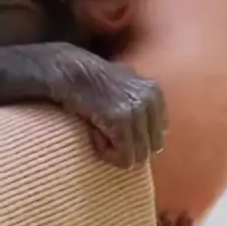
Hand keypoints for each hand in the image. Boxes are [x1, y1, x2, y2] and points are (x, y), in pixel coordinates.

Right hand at [50, 46, 165, 167]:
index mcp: (155, 93)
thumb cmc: (90, 80)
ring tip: (97, 131)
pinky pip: (123, 156)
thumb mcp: (123, 85)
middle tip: (104, 133)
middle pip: (152, 148)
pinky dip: (106, 152)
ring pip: (138, 155)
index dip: (135, 139)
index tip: (113, 128)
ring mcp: (136, 109)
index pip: (159, 135)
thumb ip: (139, 105)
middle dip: (128, 147)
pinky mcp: (120, 119)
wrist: (67, 70)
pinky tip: (92, 133)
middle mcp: (150, 100)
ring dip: (115, 150)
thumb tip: (150, 139)